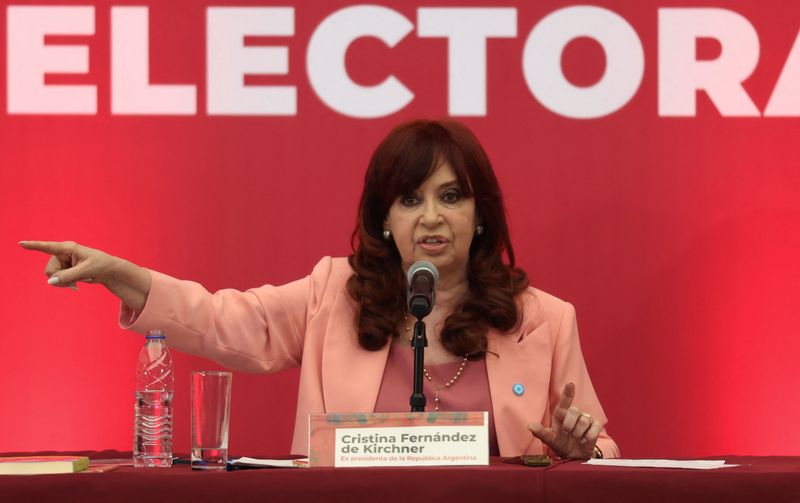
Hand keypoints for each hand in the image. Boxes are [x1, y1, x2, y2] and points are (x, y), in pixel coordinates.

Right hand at [19, 240, 150, 309]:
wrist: (109, 271)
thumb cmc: (100, 266)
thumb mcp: (85, 271)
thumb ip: (68, 276)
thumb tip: (50, 282)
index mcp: (68, 248)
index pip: (48, 247)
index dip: (34, 245)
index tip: (21, 243)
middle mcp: (63, 253)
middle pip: (49, 269)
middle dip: (59, 279)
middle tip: (74, 284)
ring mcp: (63, 262)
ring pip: (52, 276)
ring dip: (63, 283)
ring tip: (78, 283)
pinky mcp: (65, 269)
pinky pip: (57, 280)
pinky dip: (65, 284)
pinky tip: (75, 286)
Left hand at [526, 382, 602, 459]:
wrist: (574, 456)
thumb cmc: (561, 443)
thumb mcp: (549, 439)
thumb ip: (540, 432)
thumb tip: (529, 425)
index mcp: (561, 414)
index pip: (565, 401)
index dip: (568, 392)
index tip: (570, 384)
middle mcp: (574, 414)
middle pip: (574, 410)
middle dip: (569, 424)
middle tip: (567, 433)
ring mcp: (586, 419)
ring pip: (584, 421)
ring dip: (578, 433)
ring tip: (576, 438)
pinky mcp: (595, 426)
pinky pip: (595, 428)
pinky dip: (588, 437)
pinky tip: (584, 441)